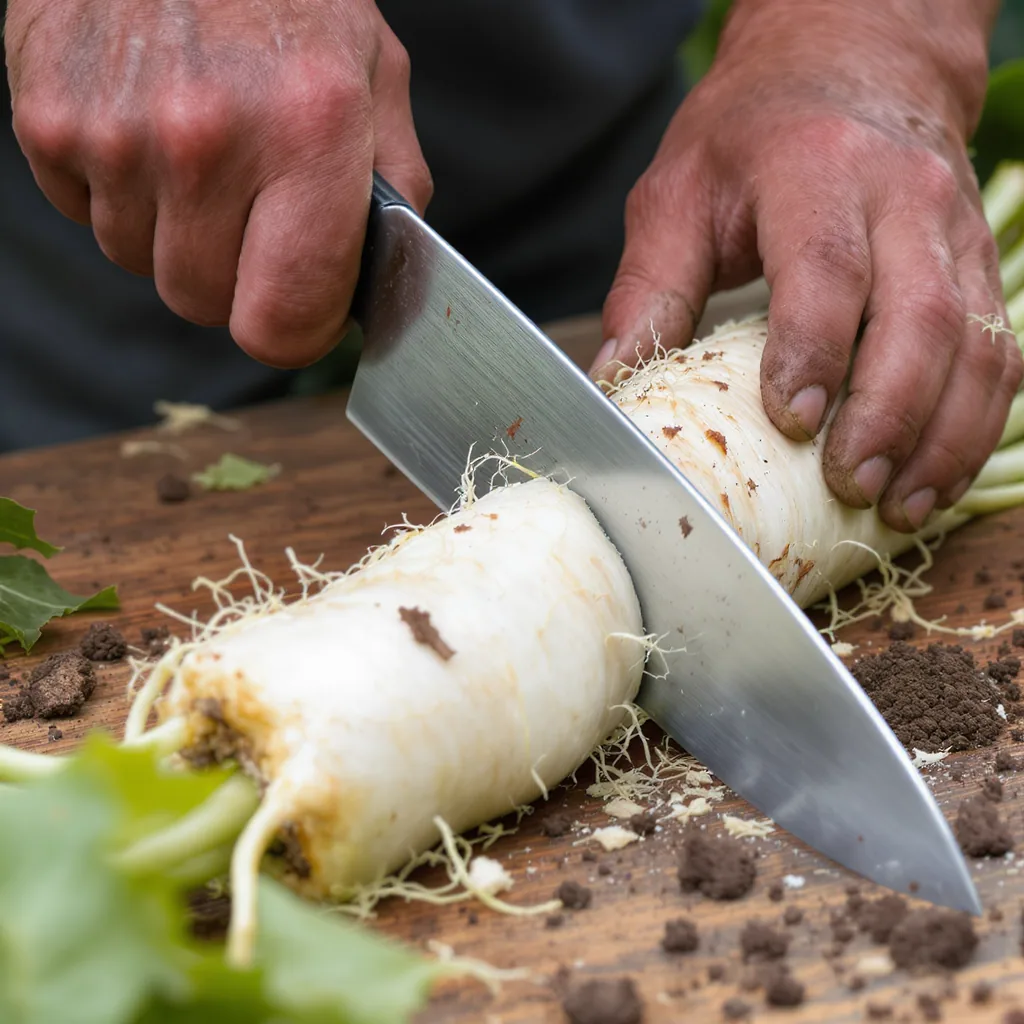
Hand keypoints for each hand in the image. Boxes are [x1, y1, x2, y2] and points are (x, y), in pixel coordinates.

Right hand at [5, 0, 430, 367]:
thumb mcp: (374, 76)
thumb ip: (393, 190)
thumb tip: (374, 282)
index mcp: (307, 135)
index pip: (282, 322)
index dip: (296, 330)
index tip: (302, 309)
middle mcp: (205, 140)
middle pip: (205, 305)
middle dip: (235, 277)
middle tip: (251, 208)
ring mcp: (116, 133)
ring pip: (143, 265)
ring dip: (174, 232)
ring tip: (199, 151)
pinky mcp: (47, 121)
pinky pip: (88, 216)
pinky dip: (120, 191)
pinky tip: (146, 127)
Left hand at [595, 0, 1022, 531]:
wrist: (854, 61)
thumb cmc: (752, 136)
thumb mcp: (679, 193)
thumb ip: (651, 287)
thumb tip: (614, 382)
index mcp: (816, 171)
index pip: (826, 270)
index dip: (813, 351)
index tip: (795, 421)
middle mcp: (903, 198)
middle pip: (921, 316)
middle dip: (890, 415)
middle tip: (852, 484)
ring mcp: (954, 233)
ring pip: (977, 343)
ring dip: (944, 437)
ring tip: (901, 506)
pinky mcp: (979, 266)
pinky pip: (999, 351)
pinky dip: (974, 423)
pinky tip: (936, 476)